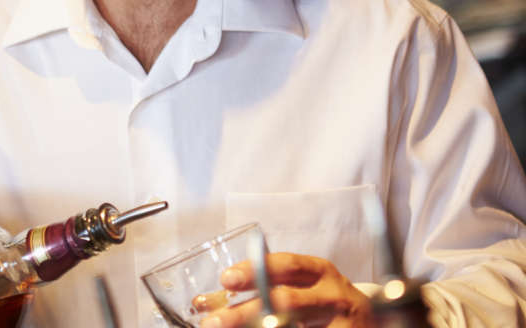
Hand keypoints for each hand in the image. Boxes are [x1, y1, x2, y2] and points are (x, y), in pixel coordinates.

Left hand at [200, 252, 374, 327]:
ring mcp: (340, 322)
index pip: (287, 266)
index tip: (226, 279)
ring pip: (291, 326)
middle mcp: (333, 294)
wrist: (377, 321)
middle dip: (246, 313)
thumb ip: (269, 286)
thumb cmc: (327, 302)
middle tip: (214, 321)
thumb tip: (211, 299)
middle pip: (286, 302)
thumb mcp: (306, 285)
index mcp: (320, 272)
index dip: (256, 271)